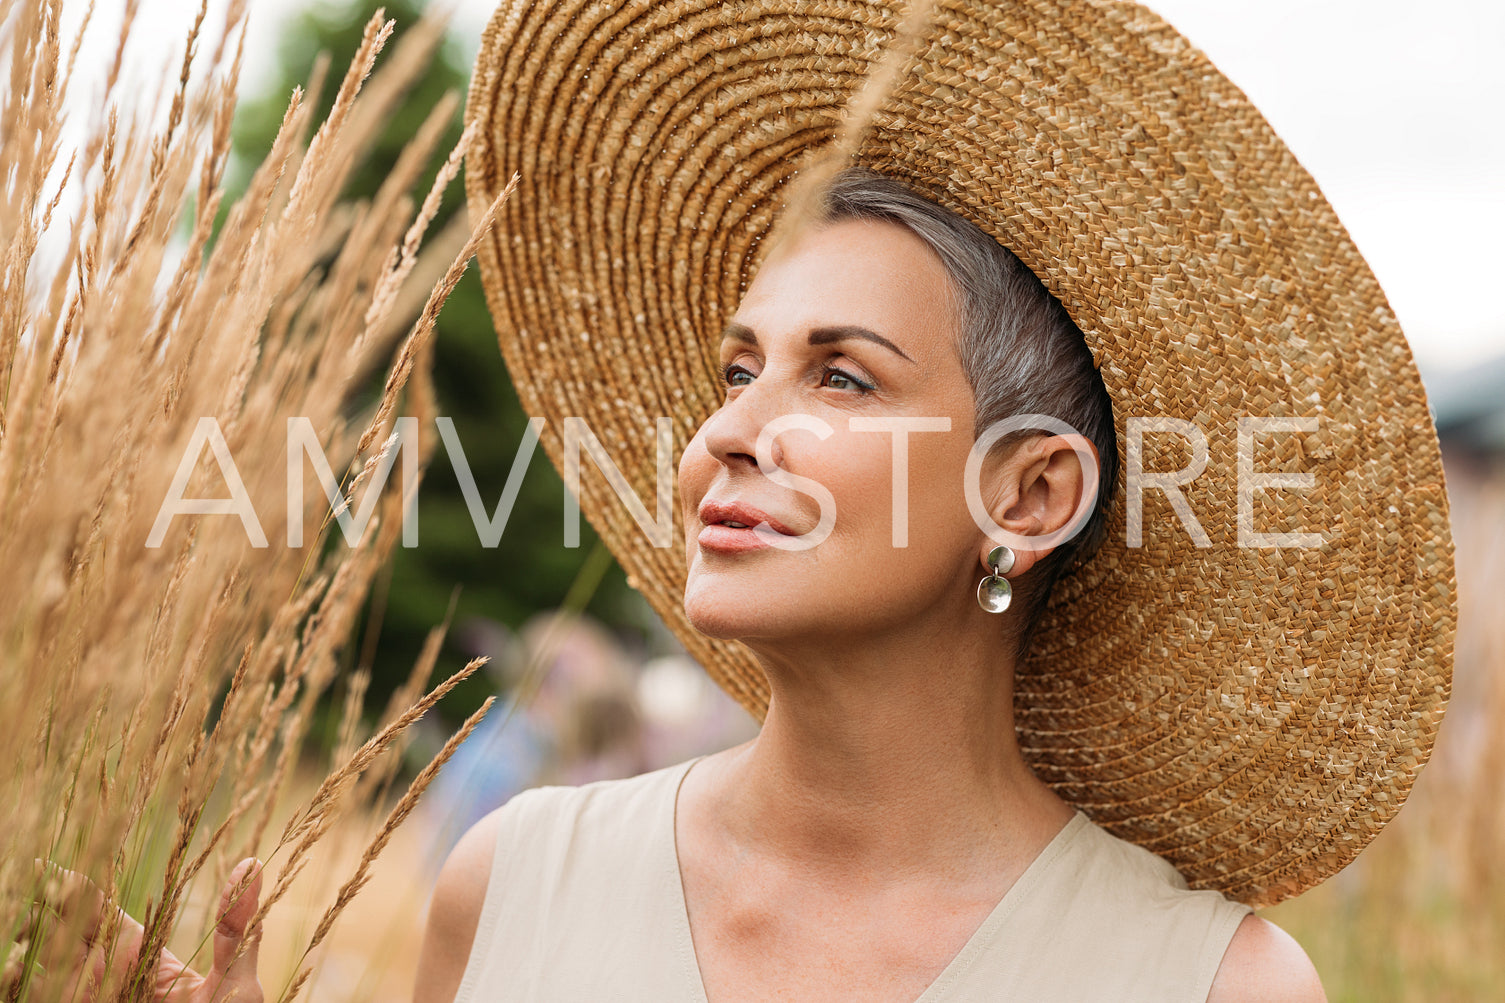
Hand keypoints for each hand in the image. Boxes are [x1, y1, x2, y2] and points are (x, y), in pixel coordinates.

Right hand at [6, 858, 264, 1001]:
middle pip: (64, 932)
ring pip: (50, 966)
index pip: (97, 908)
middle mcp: (108, 971)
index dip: (71, 885)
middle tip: (21, 887)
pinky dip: (32, 986)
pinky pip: (48, 995)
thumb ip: (238, 926)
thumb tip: (251, 864)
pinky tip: (21, 966)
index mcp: (141, 947)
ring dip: (33, 946)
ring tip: (19, 923)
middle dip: (41, 911)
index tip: (39, 864)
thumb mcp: (237, 977)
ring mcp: (94, 996)